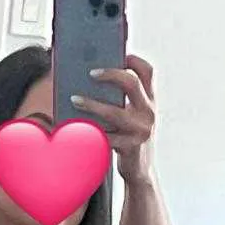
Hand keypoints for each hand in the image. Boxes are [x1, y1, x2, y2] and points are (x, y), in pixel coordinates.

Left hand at [71, 54, 155, 183]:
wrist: (140, 171)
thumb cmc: (130, 138)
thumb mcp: (133, 116)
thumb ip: (123, 99)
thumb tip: (91, 78)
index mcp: (150, 101)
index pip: (147, 72)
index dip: (133, 60)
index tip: (117, 54)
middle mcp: (149, 113)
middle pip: (132, 83)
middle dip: (110, 74)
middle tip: (90, 73)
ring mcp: (141, 130)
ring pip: (114, 111)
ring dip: (91, 104)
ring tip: (74, 99)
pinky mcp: (130, 147)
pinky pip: (106, 136)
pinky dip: (89, 130)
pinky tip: (75, 126)